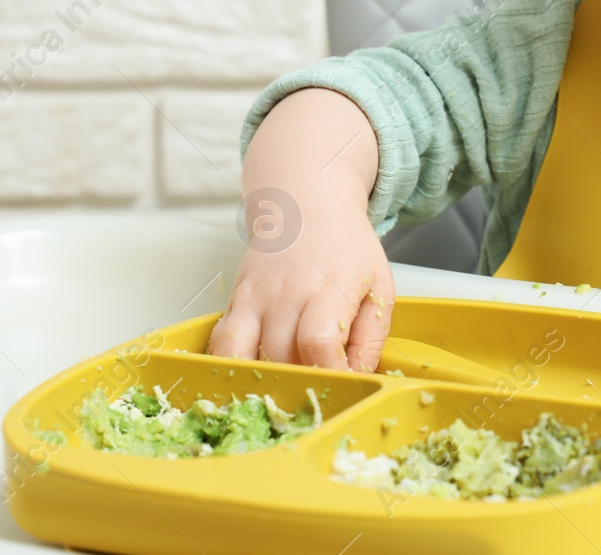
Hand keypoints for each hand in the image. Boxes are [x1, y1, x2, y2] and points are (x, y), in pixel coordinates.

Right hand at [206, 201, 395, 372]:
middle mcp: (286, 294)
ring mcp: (255, 298)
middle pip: (282, 358)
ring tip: (283, 388)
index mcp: (329, 289)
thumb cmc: (346, 248)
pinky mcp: (235, 300)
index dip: (330, 376)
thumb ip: (371, 338)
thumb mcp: (379, 286)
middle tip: (317, 391)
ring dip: (264, 380)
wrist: (306, 209)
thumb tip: (357, 377)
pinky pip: (221, 345)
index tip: (343, 384)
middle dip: (301, 385)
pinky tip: (252, 374)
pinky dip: (231, 367)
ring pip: (243, 357)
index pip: (318, 345)